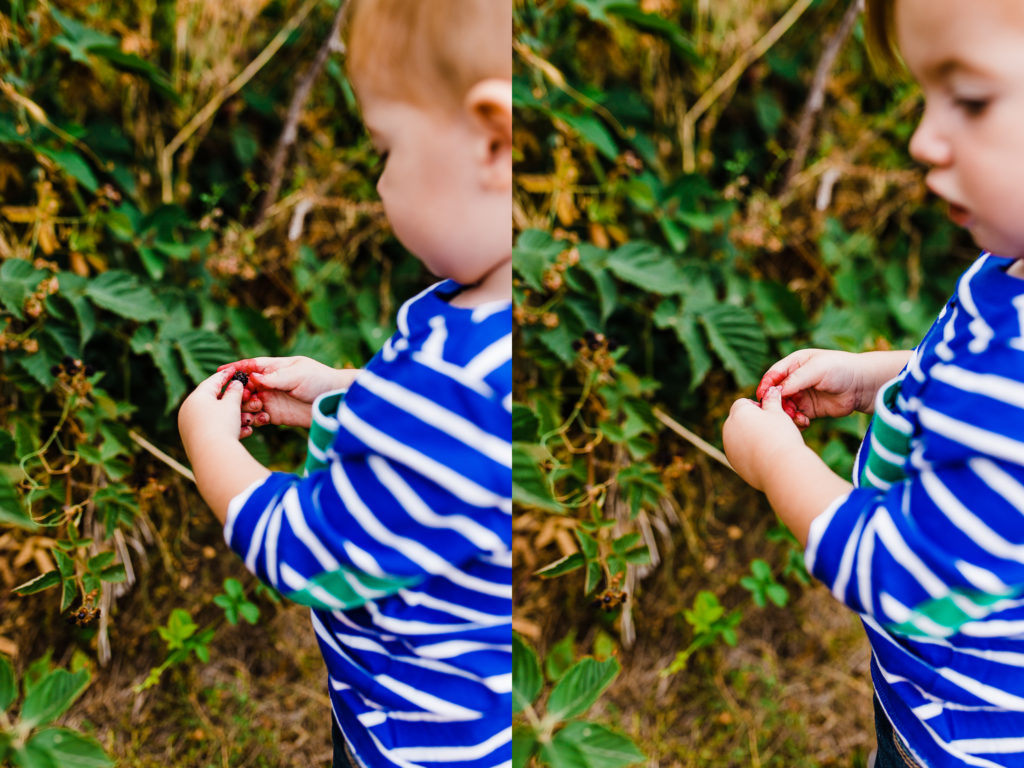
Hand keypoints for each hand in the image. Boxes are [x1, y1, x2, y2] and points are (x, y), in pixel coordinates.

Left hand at [178, 369, 247, 453]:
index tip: (235, 370)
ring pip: (216, 417)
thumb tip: (235, 384)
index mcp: (195, 397)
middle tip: (244, 396)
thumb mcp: (231, 404)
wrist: (212, 456)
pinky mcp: (195, 441)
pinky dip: (229, 429)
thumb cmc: (221, 425)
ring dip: (235, 417)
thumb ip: (235, 391)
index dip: (226, 375)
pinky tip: (245, 432)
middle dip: (233, 401)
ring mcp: (190, 427)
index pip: (212, 381)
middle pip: (214, 400)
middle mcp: (189, 411)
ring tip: (249, 420)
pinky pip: (214, 430)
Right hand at [231, 356, 360, 429]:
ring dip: (244, 407)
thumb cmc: (320, 381)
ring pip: (247, 403)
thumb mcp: (297, 375)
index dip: (234, 368)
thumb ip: (275, 377)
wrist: (335, 402)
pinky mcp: (275, 415)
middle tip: (241, 397)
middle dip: (238, 392)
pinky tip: (260, 420)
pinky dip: (254, 420)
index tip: (219, 372)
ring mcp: (271, 399)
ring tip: (251, 409)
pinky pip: (257, 418)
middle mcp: (269, 383)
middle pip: (244, 386)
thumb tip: (252, 376)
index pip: (250, 366)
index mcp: (274, 368)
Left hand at [723, 386, 852, 546]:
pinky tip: (766, 457)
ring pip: (739, 437)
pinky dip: (750, 452)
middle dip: (752, 422)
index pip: (743, 403)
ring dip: (750, 437)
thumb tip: (771, 390)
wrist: (781, 468)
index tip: (771, 415)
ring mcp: (729, 447)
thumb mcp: (779, 413)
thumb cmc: (781, 436)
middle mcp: (728, 428)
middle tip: (772, 429)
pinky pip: (741, 453)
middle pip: (739, 420)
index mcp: (738, 413)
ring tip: (771, 444)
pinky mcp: (733, 462)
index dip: (757, 407)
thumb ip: (772, 400)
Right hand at [756, 349, 910, 424]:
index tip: (763, 397)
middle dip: (776, 403)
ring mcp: (802, 395)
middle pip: (776, 394)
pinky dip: (797, 421)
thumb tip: (776, 391)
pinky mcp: (810, 410)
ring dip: (787, 414)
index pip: (773, 375)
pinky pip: (796, 417)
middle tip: (781, 411)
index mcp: (794, 364)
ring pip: (785, 407)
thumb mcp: (816, 369)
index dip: (766, 385)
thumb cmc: (840, 369)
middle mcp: (796, 380)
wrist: (863, 385)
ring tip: (797, 417)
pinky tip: (805, 422)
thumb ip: (795, 379)